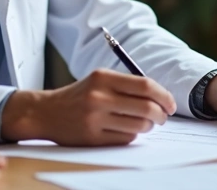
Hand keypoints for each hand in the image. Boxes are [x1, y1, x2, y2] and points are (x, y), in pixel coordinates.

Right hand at [2, 69, 175, 145]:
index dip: (164, 96)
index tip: (171, 104)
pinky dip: (132, 136)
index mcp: (103, 77)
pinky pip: (125, 139)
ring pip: (139, 127)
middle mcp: (99, 97)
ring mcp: (95, 119)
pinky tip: (125, 130)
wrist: (46, 112)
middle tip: (163, 117)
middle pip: (146, 108)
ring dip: (148, 127)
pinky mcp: (92, 138)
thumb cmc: (80, 95)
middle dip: (161, 115)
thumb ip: (127, 85)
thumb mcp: (99, 80)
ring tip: (145, 123)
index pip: (145, 86)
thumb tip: (161, 97)